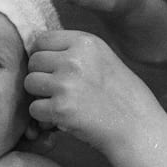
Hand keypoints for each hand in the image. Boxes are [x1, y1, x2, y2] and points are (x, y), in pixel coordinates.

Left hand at [25, 30, 159, 149]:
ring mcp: (66, 83)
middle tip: (60, 90)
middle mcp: (74, 59)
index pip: (42, 39)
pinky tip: (63, 118)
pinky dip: (44, 117)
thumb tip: (33, 48)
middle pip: (33, 61)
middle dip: (41, 76)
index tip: (55, 70)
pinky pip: (34, 109)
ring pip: (30, 84)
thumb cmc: (119, 94)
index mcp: (85, 42)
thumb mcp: (100, 58)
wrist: (137, 127)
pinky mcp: (61, 108)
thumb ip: (71, 50)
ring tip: (62, 103)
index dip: (44, 56)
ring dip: (40, 96)